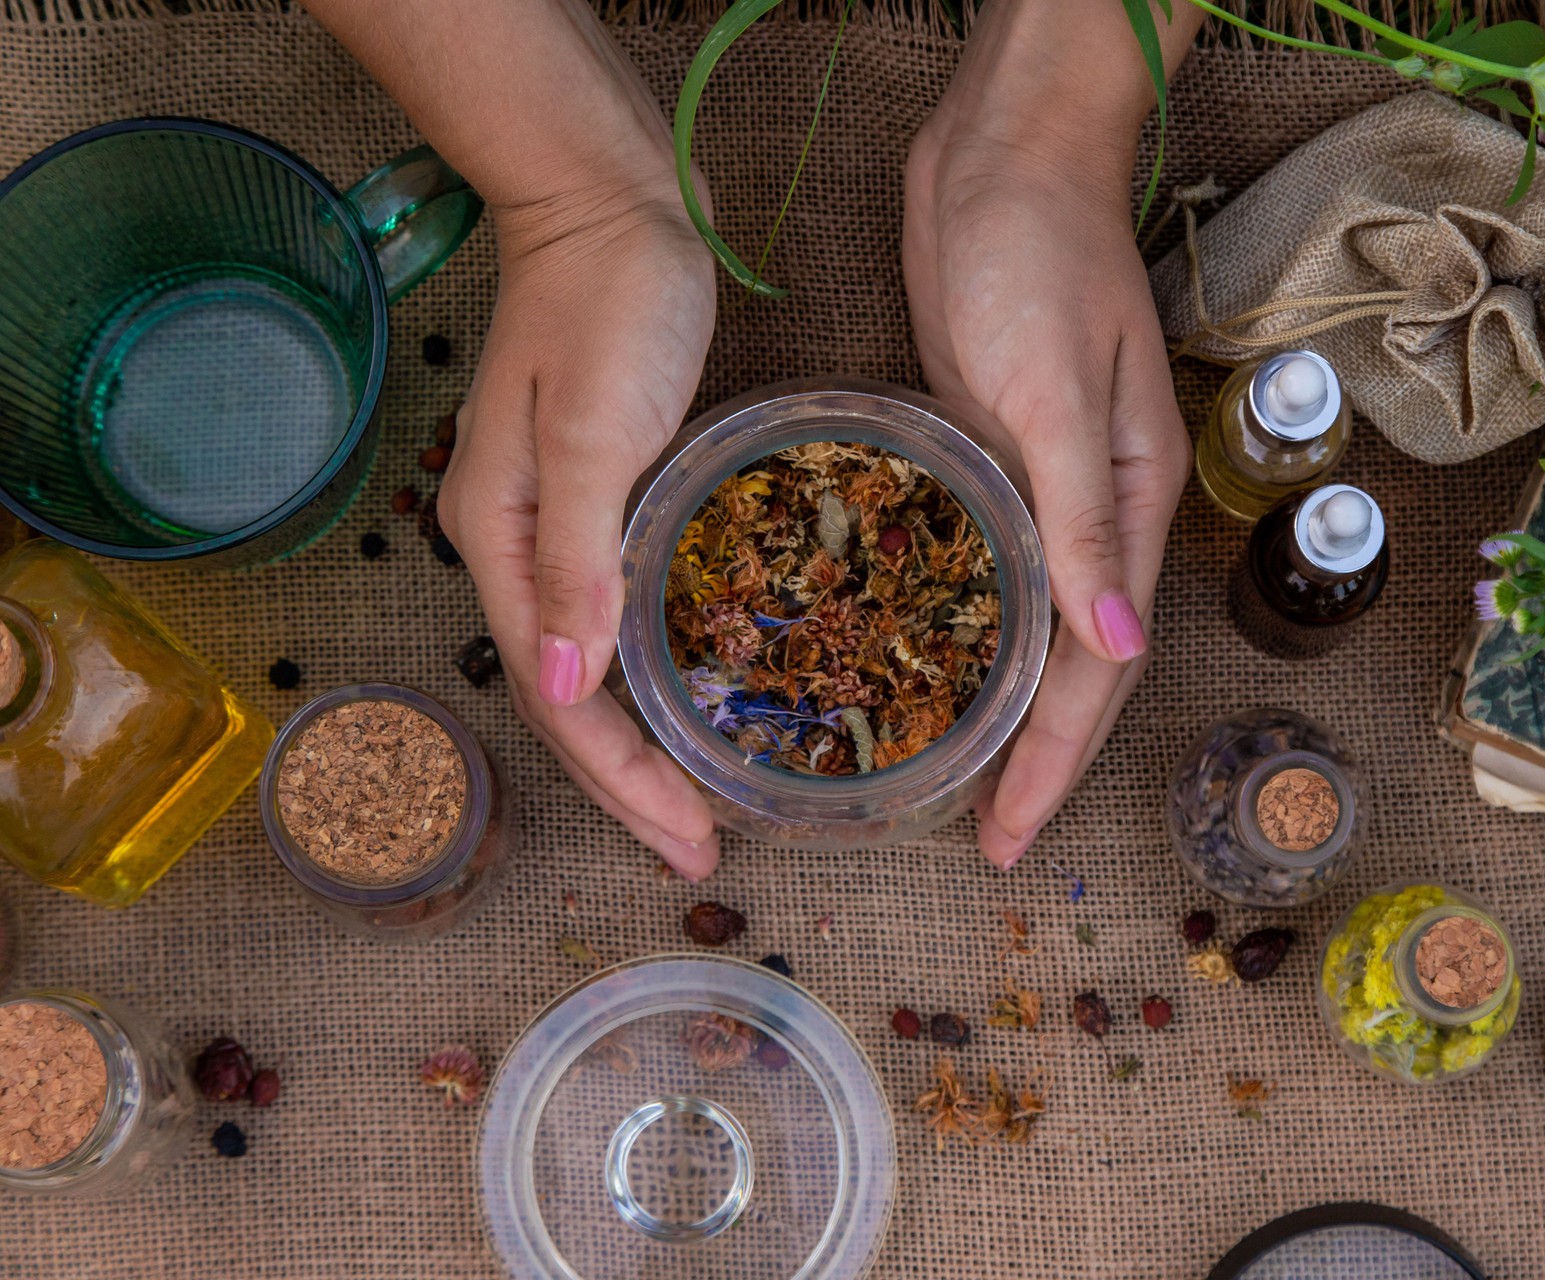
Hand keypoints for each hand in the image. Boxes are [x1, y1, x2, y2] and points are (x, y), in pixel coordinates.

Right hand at [438, 188, 721, 877]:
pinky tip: (695, 687)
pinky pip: (620, 607)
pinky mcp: (599, 489)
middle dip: (634, 780)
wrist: (608, 197)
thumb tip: (573, 688)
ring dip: (644, 733)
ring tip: (703, 794)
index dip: (624, 782)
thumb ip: (580, 562)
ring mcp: (556, 517)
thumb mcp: (595, 434)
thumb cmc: (608, 304)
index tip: (691, 844)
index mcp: (505, 539)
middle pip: (572, 695)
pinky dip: (654, 665)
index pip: (562, 699)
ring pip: (595, 659)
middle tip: (706, 845)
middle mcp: (518, 543)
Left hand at [903, 1, 1197, 868]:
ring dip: (999, 703)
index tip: (1010, 834)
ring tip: (954, 776)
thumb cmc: (1041, 259)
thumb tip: (1112, 645)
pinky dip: (963, 625)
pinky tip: (926, 659)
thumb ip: (1083, 518)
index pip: (1098, 665)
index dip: (1056, 757)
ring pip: (1027, 622)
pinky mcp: (989, 453)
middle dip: (1032, 756)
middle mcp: (1092, 509)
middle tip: (981, 837)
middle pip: (1071, 662)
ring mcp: (1040, 484)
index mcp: (1128, 502)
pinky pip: (984, 566)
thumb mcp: (1060, 392)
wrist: (1003, 153)